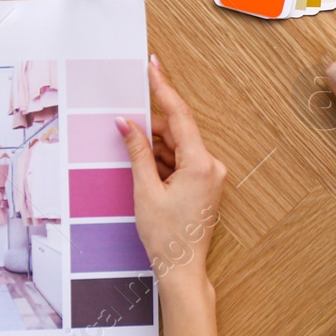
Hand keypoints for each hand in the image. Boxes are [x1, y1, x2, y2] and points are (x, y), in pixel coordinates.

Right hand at [118, 57, 225, 285]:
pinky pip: (182, 161)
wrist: (182, 269)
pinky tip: (145, 170)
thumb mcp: (145, 190)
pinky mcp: (205, 184)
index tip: (153, 66)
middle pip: (177, 132)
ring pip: (178, 147)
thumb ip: (137, 152)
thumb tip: (126, 123)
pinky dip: (163, 161)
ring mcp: (210, 175)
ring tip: (134, 160)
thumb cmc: (165, 236)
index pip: (179, 116)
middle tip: (124, 126)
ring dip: (155, 147)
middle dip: (150, 128)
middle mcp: (211, 165)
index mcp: (200, 163)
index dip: (164, 88)